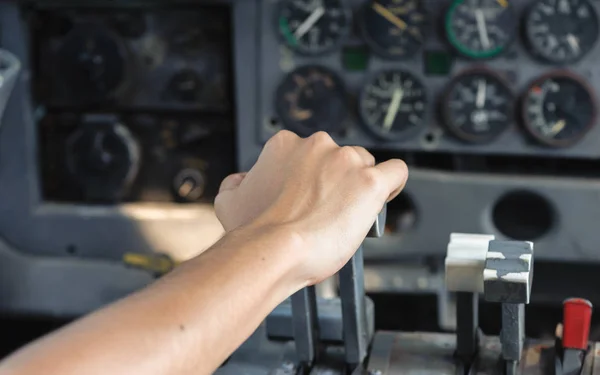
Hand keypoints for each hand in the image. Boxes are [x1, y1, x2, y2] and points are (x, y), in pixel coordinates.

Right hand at [214, 131, 407, 285]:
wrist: (273, 251)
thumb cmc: (255, 232)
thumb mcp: (229, 200)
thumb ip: (238, 183)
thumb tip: (242, 181)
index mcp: (285, 145)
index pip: (310, 152)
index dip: (313, 177)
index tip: (309, 196)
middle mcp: (318, 146)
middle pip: (339, 156)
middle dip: (336, 180)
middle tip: (327, 209)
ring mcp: (346, 161)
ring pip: (365, 164)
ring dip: (359, 185)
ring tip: (349, 212)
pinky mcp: (370, 182)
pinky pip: (395, 172)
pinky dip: (392, 184)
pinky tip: (381, 198)